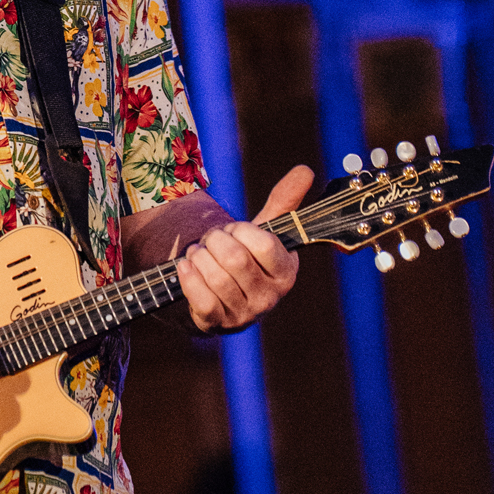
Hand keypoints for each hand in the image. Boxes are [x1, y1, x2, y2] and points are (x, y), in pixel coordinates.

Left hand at [174, 164, 313, 334]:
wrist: (223, 295)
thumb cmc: (247, 257)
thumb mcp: (265, 231)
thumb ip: (284, 201)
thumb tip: (306, 169)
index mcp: (286, 272)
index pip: (264, 245)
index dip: (242, 230)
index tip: (235, 230)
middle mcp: (269, 297)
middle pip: (236, 259)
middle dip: (216, 240)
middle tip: (212, 238)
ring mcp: (244, 314)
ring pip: (217, 278)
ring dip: (200, 256)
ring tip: (199, 251)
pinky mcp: (218, 324)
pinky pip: (202, 299)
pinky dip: (189, 277)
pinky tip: (187, 265)